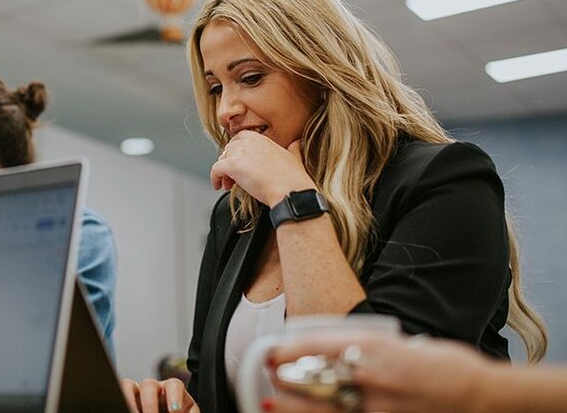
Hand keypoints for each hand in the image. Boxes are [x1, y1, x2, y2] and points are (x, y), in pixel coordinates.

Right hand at [120, 377, 198, 412]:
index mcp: (173, 390)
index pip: (174, 385)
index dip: (174, 398)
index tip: (175, 412)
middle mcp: (154, 389)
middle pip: (149, 384)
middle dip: (149, 404)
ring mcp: (138, 393)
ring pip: (128, 385)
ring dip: (129, 401)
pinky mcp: (126, 399)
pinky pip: (118, 394)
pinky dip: (121, 401)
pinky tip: (123, 409)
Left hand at [210, 132, 314, 205]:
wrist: (290, 191)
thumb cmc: (293, 179)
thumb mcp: (295, 157)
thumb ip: (293, 148)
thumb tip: (297, 143)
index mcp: (261, 139)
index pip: (239, 139)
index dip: (237, 152)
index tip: (239, 163)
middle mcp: (248, 142)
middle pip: (228, 150)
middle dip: (229, 162)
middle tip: (234, 176)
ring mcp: (239, 153)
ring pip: (221, 159)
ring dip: (223, 172)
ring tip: (229, 184)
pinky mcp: (232, 166)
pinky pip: (215, 169)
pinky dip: (215, 178)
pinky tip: (219, 185)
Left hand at [264, 332, 488, 412]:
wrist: (483, 397)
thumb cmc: (446, 366)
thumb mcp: (400, 344)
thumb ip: (368, 349)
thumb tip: (336, 352)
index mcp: (375, 346)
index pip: (318, 345)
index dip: (289, 349)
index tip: (273, 351)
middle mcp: (371, 375)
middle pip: (313, 378)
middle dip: (286, 378)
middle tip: (268, 374)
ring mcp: (377, 406)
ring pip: (323, 407)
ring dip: (293, 406)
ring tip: (271, 403)